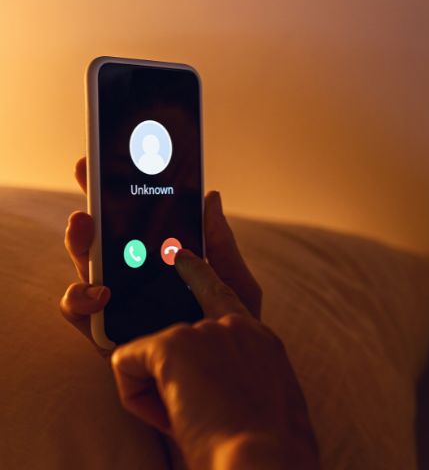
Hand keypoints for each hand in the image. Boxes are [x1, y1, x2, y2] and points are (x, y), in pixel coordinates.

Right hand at [59, 157, 261, 355]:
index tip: (118, 155)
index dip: (128, 189)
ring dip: (80, 243)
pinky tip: (101, 289)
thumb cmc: (235, 334)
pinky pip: (81, 312)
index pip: (142, 221)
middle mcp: (138, 277)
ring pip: (87, 266)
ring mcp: (121, 303)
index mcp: (167, 261)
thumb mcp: (235, 286)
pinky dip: (82, 297)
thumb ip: (221, 246)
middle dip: (94, 201)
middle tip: (88, 172)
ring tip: (85, 224)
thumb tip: (211, 196)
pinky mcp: (108, 334)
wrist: (229, 386)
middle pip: (108, 235)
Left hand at [111, 249, 318, 469]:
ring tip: (193, 426)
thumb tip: (218, 390)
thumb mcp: (267, 405)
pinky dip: (139, 400)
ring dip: (161, 396)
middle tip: (183, 389)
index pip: (224, 293)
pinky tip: (172, 419)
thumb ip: (244, 380)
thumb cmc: (269, 453)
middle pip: (177, 332)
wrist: (266, 462)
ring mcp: (204, 330)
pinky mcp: (174, 343)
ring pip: (152, 357)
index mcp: (260, 340)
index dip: (199, 274)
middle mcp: (235, 325)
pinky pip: (127, 363)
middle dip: (167, 368)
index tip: (182, 256)